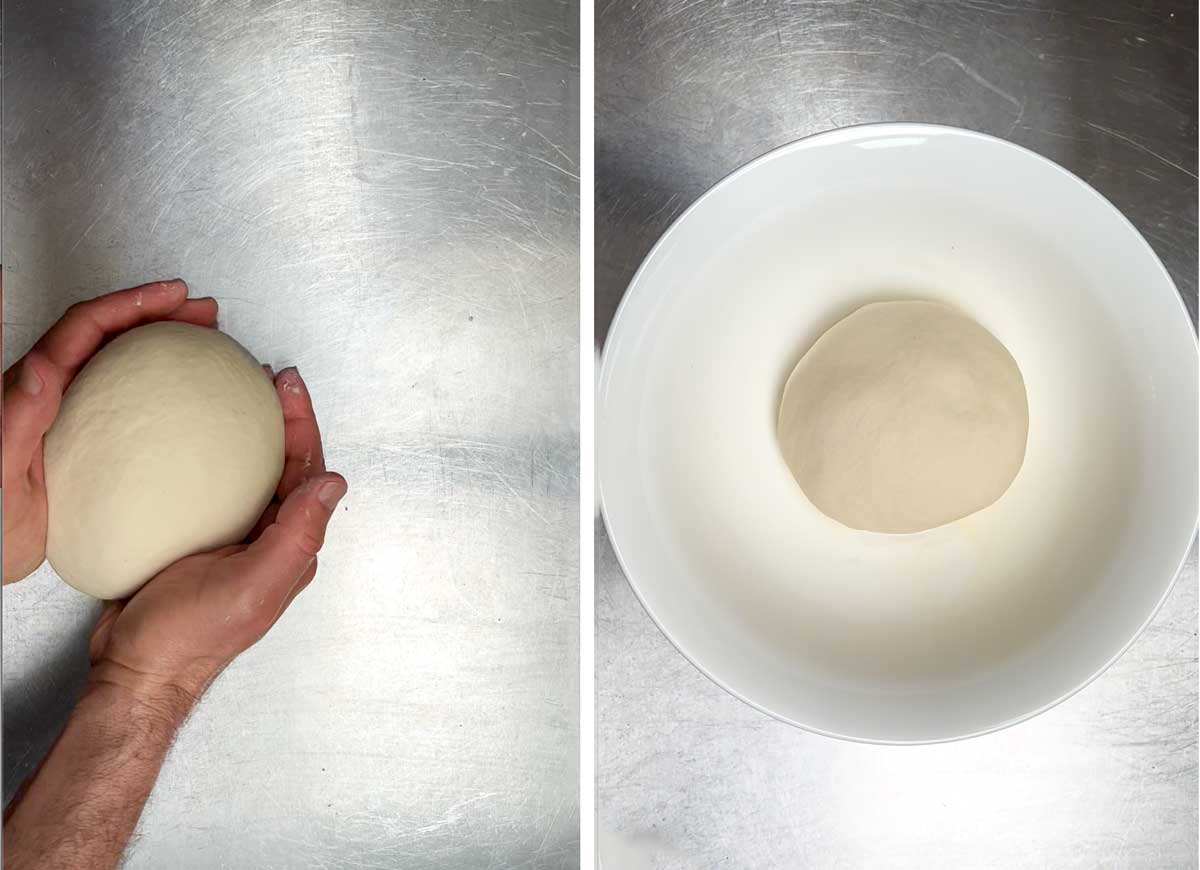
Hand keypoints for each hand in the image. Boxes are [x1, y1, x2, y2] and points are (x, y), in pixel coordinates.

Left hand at [1, 280, 217, 583]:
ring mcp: (71, 418)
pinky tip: (190, 404)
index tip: (171, 297)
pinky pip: (128, 405)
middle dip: (158, 314)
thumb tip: (42, 368)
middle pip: (108, 335)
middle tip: (202, 312)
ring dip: (162, 344)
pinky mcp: (87, 445)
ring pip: (120, 364)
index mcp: (28, 391)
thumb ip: (16, 419)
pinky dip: (162, 391)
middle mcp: (49, 395)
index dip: (130, 305)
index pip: (84, 329)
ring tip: (206, 341)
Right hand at [87, 367, 345, 716]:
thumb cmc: (190, 638)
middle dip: (282, 419)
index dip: (302, 425)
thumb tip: (333, 485)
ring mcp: (237, 541)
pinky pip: (217, 488)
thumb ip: (296, 535)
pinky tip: (194, 441)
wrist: (136, 669)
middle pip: (286, 466)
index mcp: (291, 547)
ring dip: (252, 433)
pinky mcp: (200, 542)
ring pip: (254, 474)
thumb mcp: (252, 585)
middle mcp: (272, 541)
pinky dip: (213, 457)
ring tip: (239, 394)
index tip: (287, 386)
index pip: (308, 473)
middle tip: (266, 377)